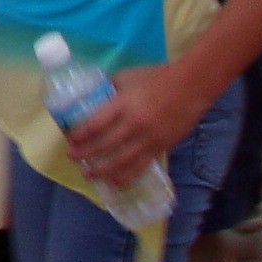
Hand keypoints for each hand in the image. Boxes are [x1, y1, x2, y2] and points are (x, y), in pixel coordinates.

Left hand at [65, 61, 203, 191]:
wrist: (191, 87)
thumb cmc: (156, 78)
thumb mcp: (127, 77)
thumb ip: (110, 88)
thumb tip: (93, 95)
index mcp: (123, 105)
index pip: (95, 124)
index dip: (80, 135)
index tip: (70, 140)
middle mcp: (134, 124)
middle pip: (105, 145)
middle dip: (86, 154)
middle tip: (72, 158)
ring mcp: (148, 139)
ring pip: (122, 161)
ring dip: (103, 171)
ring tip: (89, 175)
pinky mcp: (161, 148)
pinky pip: (141, 167)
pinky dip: (127, 177)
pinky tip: (115, 183)